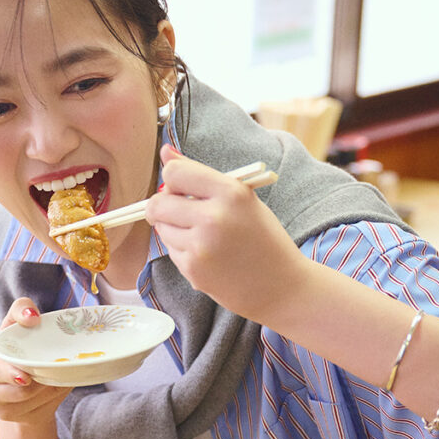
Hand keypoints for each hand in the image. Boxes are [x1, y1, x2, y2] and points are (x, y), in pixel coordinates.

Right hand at [0, 299, 69, 423]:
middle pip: (17, 392)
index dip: (7, 373)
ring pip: (33, 401)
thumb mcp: (13, 326)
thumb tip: (33, 317)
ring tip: (58, 372)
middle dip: (38, 382)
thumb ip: (20, 310)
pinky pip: (44, 408)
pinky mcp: (18, 421)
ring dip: (50, 387)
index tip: (25, 376)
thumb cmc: (14, 346)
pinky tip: (58, 383)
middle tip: (53, 370)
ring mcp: (1, 412)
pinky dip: (56, 395)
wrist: (17, 379)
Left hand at [146, 146, 304, 324]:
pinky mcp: (193, 270)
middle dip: (160, 206)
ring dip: (172, 228)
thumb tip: (165, 152)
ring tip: (201, 235)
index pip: (175, 173)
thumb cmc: (263, 238)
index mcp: (231, 192)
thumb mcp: (242, 199)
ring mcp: (201, 246)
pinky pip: (171, 251)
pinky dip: (182, 250)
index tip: (178, 187)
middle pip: (158, 203)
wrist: (280, 286)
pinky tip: (207, 255)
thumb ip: (201, 175)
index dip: (172, 178)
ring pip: (162, 228)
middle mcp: (214, 217)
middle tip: (175, 210)